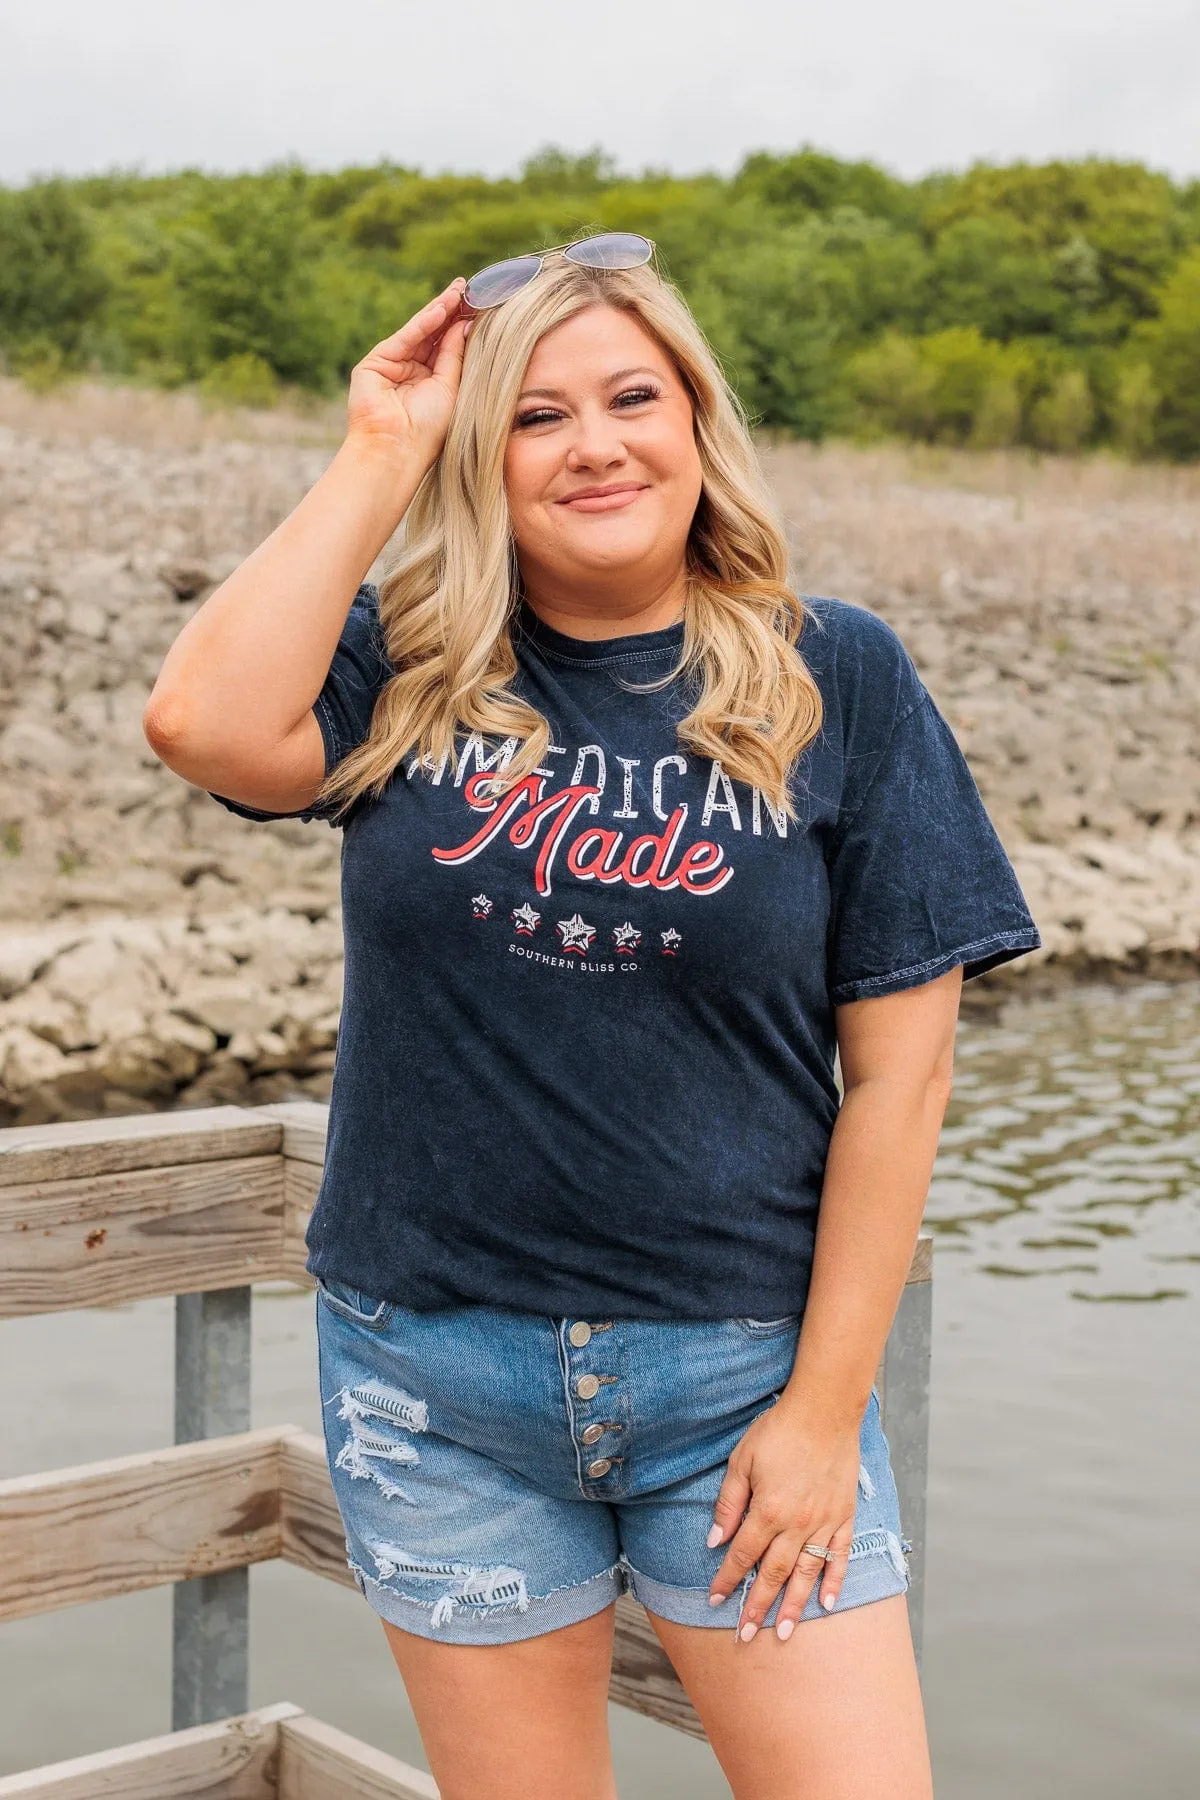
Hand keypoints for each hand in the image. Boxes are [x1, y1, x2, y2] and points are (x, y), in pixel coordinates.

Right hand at [345, 277, 472, 469]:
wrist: (397, 450)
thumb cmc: (428, 430)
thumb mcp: (450, 388)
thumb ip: (455, 356)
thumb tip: (465, 324)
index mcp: (430, 383)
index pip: (448, 348)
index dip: (462, 327)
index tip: (480, 306)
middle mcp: (411, 372)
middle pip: (434, 335)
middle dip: (452, 312)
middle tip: (470, 289)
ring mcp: (392, 366)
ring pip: (420, 333)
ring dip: (440, 310)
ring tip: (459, 291)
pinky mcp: (375, 363)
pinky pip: (405, 338)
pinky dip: (424, 323)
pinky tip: (442, 308)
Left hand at [706, 1394, 861, 1640]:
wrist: (824, 1410)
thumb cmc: (778, 1431)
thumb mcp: (742, 1461)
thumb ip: (729, 1503)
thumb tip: (714, 1540)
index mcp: (769, 1509)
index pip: (743, 1554)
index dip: (727, 1579)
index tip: (715, 1600)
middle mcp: (798, 1523)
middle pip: (773, 1573)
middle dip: (757, 1606)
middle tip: (745, 1636)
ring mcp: (825, 1522)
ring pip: (806, 1574)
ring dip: (793, 1606)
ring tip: (783, 1632)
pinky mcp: (845, 1516)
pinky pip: (841, 1557)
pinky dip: (834, 1582)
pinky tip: (827, 1605)